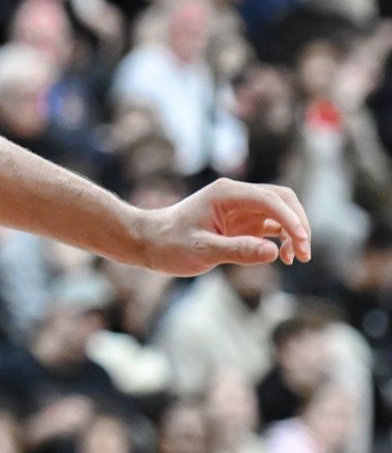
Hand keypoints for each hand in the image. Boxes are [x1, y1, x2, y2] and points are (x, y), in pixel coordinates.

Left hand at [132, 178, 309, 273]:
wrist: (148, 243)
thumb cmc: (169, 244)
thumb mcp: (202, 250)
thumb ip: (237, 250)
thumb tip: (274, 252)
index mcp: (226, 193)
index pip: (270, 199)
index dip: (291, 220)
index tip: (301, 243)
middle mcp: (236, 196)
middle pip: (282, 199)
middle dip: (298, 223)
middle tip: (303, 254)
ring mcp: (241, 208)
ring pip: (281, 211)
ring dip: (294, 231)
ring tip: (296, 258)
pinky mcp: (242, 223)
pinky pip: (272, 225)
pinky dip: (283, 238)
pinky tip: (284, 256)